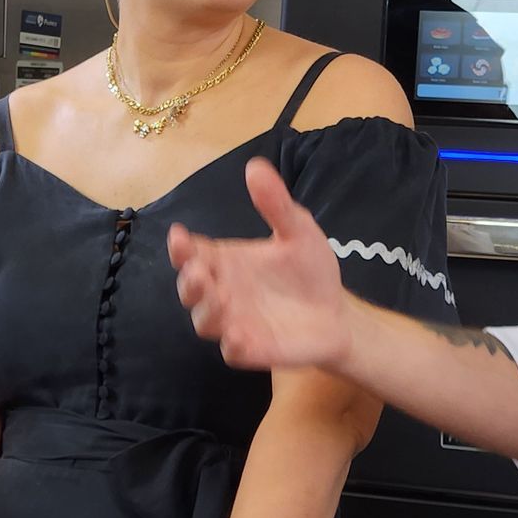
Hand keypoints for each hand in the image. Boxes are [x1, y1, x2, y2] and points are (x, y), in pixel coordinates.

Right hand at [169, 158, 353, 371]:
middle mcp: (221, 292)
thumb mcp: (297, 231)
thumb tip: (255, 166)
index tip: (179, 237)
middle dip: (188, 281)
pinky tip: (238, 335)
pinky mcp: (252, 349)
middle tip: (197, 271)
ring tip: (219, 296)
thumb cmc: (310, 270)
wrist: (338, 313)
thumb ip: (275, 204)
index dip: (180, 248)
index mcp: (224, 261)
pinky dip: (232, 344)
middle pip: (190, 289)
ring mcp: (233, 323)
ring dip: (206, 310)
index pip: (192, 253)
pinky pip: (233, 351)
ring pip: (205, 322)